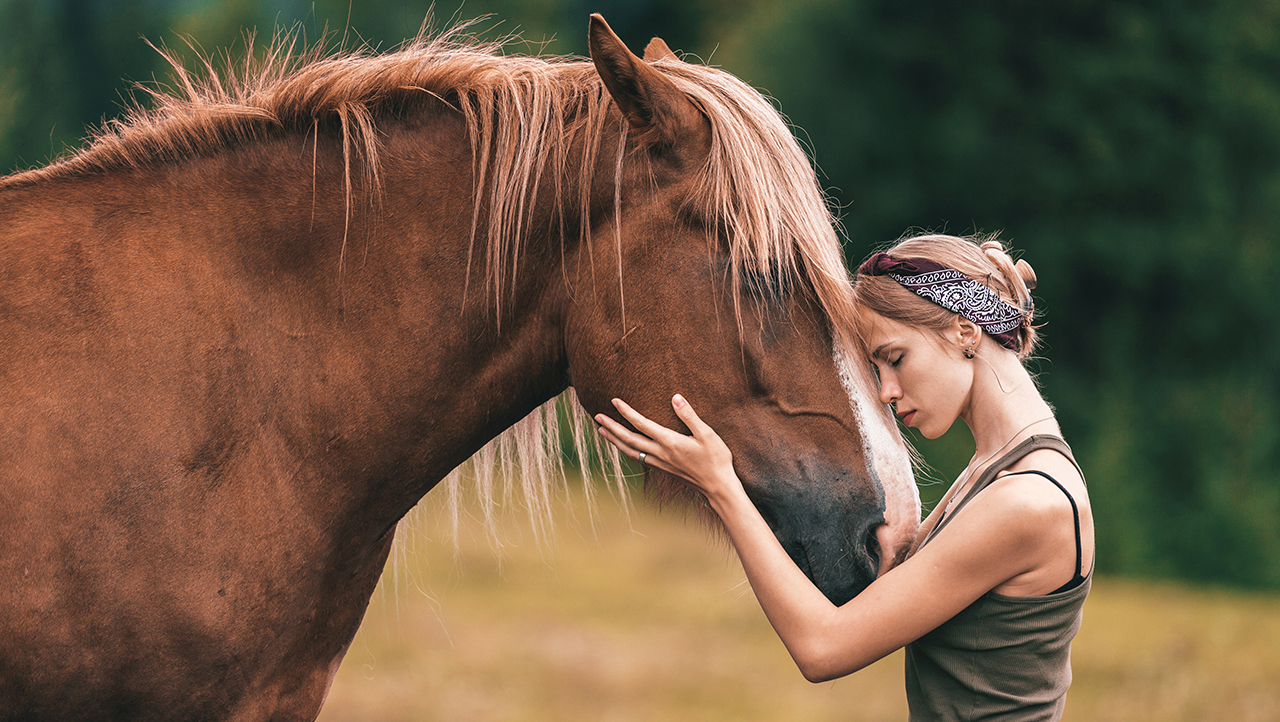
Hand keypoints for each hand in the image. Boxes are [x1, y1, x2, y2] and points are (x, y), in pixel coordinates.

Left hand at [594, 395, 740, 501]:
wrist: (717, 487)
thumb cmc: (716, 459)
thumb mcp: (707, 434)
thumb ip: (690, 416)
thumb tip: (675, 397)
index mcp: (669, 442)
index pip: (642, 424)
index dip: (626, 412)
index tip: (614, 401)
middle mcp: (660, 453)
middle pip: (629, 439)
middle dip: (612, 427)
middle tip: (597, 416)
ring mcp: (659, 463)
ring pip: (630, 451)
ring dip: (614, 440)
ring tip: (602, 431)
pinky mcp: (662, 469)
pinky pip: (637, 458)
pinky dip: (625, 450)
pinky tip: (623, 447)